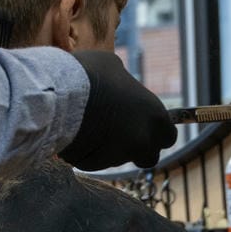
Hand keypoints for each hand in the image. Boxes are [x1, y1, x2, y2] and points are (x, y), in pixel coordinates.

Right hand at [62, 51, 176, 169]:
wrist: (61, 94)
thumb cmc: (90, 74)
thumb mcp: (113, 66)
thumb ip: (125, 84)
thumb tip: (122, 87)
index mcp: (154, 115)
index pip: (168, 136)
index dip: (156, 133)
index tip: (141, 125)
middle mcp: (143, 140)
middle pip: (148, 156)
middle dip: (136, 149)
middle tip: (116, 133)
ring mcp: (120, 155)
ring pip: (118, 159)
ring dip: (107, 149)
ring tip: (87, 124)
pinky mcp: (96, 165)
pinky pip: (93, 162)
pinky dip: (86, 153)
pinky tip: (75, 133)